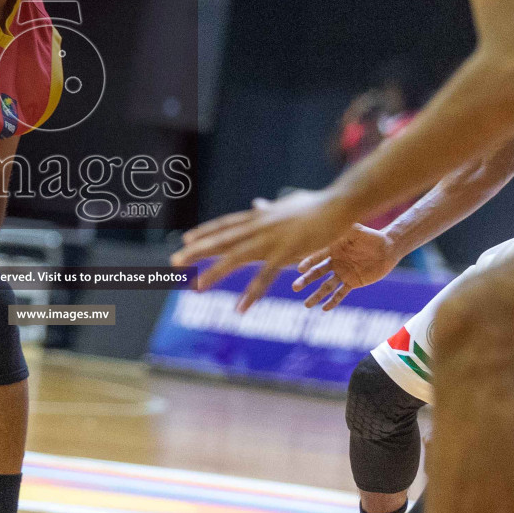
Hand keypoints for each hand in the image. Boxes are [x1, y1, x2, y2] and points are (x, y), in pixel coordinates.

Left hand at [171, 189, 357, 312]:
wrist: (339, 204)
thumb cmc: (318, 205)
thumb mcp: (288, 205)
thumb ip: (270, 209)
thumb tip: (258, 204)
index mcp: (260, 217)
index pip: (226, 225)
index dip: (206, 233)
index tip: (186, 239)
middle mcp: (260, 226)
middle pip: (223, 240)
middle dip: (197, 251)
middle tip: (174, 261)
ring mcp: (271, 239)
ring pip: (236, 258)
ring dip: (214, 273)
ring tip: (196, 287)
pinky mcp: (287, 252)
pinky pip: (265, 276)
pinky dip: (252, 293)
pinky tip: (240, 308)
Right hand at [291, 223, 399, 309]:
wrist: (388, 248)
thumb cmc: (372, 236)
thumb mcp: (358, 230)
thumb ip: (346, 228)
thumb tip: (335, 221)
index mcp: (333, 249)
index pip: (317, 256)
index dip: (308, 262)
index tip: (300, 268)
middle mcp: (335, 262)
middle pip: (317, 273)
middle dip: (305, 280)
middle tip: (295, 287)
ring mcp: (342, 273)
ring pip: (326, 286)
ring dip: (316, 296)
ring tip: (306, 305)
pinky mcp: (352, 282)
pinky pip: (340, 293)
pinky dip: (333, 301)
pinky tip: (324, 309)